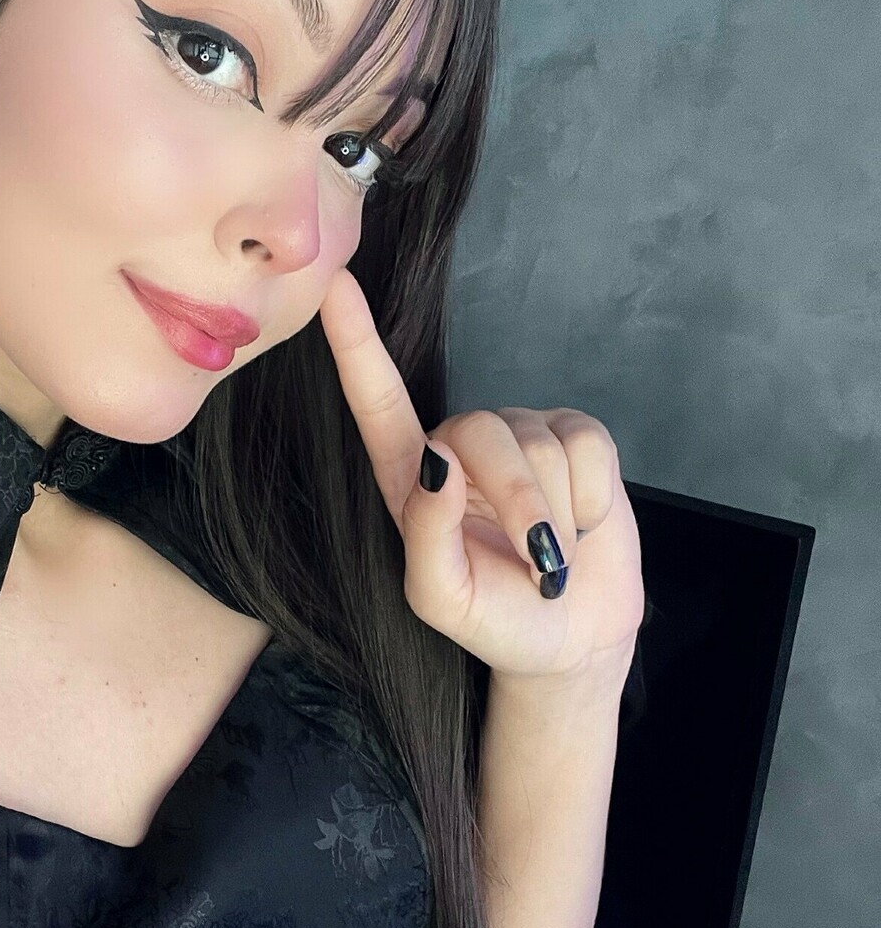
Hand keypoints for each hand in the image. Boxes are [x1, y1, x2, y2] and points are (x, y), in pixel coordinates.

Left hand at [318, 268, 645, 682]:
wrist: (571, 637)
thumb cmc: (494, 618)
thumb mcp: (443, 598)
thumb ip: (426, 537)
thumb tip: (437, 464)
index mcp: (410, 480)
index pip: (378, 404)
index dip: (356, 345)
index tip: (334, 290)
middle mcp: (459, 445)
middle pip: (482, 433)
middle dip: (518, 501)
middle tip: (540, 561)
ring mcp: (520, 434)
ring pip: (540, 443)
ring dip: (557, 514)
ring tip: (553, 555)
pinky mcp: (576, 436)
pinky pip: (587, 444)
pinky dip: (592, 498)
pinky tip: (585, 525)